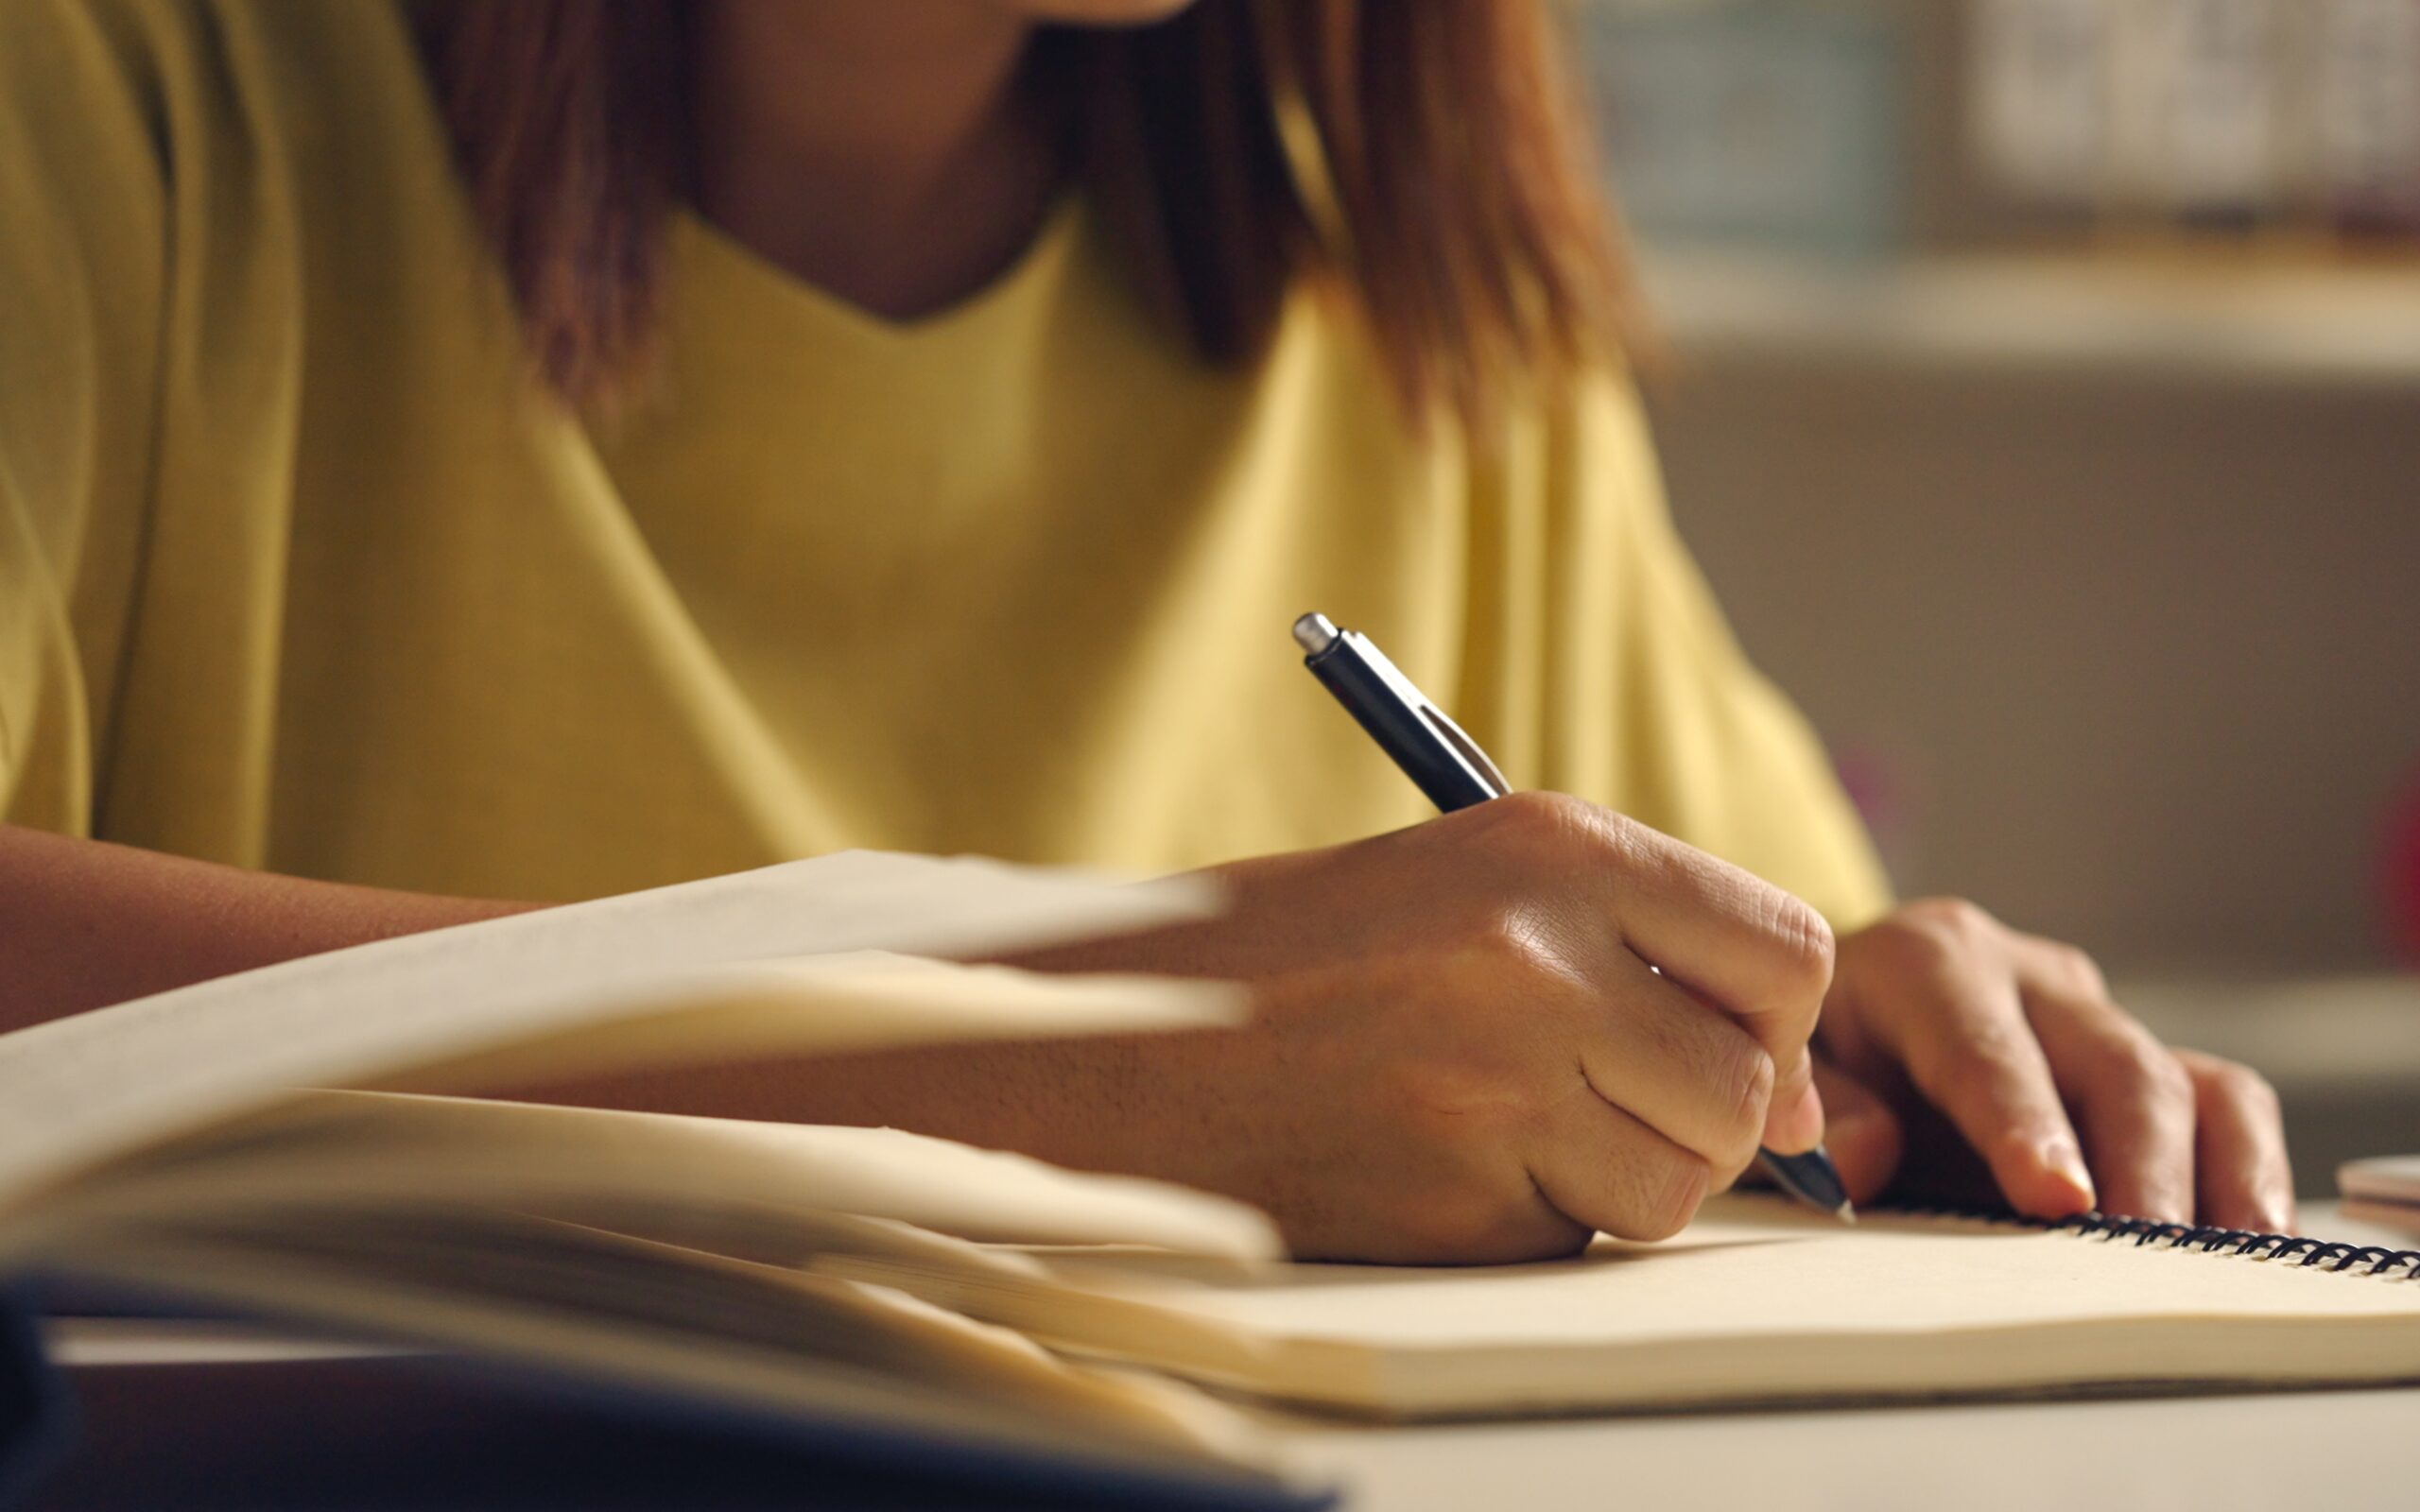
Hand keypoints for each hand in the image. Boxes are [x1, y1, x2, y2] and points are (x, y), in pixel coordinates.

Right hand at [1005, 793, 1835, 1261]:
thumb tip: (1798, 1096)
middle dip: (1704, 1117)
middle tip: (1608, 1099)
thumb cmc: (1293, 956)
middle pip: (1748, 1087)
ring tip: (1513, 1128)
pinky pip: (1577, 1241)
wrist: (1114, 1036)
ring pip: (1677, 1183)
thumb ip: (1634, 946)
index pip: (1787, 948)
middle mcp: (1542, 957)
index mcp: (1551, 849)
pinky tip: (1443, 1165)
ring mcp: (1497, 1084)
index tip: (1738, 1048)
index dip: (1779, 1018)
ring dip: (1622, 1180)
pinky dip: (1535, 1223)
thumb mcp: (1466, 881)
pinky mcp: (1453, 1200)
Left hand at [1811, 899, 2293, 1231]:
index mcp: (1928, 962)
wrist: (1832, 1006)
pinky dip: (2246, 1169)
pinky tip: (2249, 1240)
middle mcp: (2027, 977)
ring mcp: (2092, 1018)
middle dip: (2139, 1165)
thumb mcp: (1784, 1057)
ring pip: (2186, 1083)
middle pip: (2112, 1064)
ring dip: (2213, 1175)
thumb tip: (1865, 1158)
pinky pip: (2222, 1103)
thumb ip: (1816, 1103)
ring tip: (2225, 1258)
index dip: (2023, 1123)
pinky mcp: (2140, 1060)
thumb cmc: (1808, 1041)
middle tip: (2148, 1254)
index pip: (1985, 1048)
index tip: (2054, 1196)